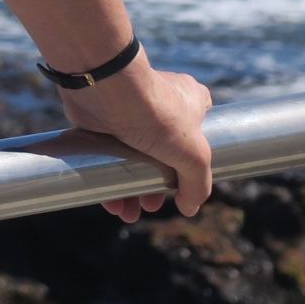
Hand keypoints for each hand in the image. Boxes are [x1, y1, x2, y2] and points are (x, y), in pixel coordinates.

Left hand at [58, 53, 212, 220]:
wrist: (106, 90)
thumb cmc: (157, 114)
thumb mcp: (194, 155)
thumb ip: (197, 184)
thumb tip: (189, 207)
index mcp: (189, 101)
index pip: (201, 126)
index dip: (196, 155)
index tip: (188, 178)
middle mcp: (160, 105)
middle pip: (163, 153)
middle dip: (157, 185)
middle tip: (151, 204)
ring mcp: (130, 113)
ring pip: (133, 158)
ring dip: (131, 189)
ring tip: (129, 213)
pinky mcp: (103, 121)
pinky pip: (108, 156)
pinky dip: (110, 180)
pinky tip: (112, 203)